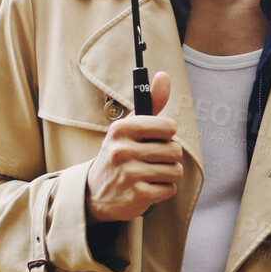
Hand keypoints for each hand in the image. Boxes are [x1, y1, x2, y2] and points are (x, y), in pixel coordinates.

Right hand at [84, 71, 182, 222]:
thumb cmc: (119, 154)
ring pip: (175, 170)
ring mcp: (129, 174)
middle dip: (168, 156)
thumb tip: (164, 76)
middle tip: (151, 159)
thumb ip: (151, 103)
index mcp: (122, 129)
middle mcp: (123, 150)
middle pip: (175, 150)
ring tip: (150, 173)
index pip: (168, 126)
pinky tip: (148, 186)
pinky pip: (170, 188)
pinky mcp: (137, 195)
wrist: (95, 193)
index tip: (155, 138)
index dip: (167, 134)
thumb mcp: (129, 127)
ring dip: (167, 173)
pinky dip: (163, 189)